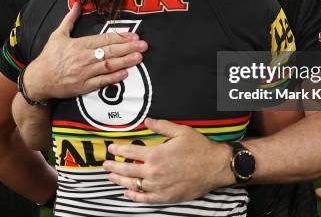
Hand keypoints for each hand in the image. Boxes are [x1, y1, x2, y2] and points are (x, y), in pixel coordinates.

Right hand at [24, 2, 148, 99]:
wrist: (38, 80)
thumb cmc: (49, 57)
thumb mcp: (58, 35)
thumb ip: (70, 19)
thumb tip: (77, 3)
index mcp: (79, 44)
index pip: (104, 39)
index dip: (121, 37)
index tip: (134, 36)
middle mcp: (83, 58)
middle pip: (110, 52)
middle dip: (129, 48)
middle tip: (144, 45)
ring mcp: (84, 73)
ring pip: (109, 66)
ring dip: (125, 62)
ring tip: (139, 58)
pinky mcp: (83, 87)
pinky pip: (102, 82)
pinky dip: (114, 78)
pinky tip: (125, 74)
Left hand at [102, 118, 233, 202]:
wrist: (215, 167)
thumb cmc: (199, 148)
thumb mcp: (180, 131)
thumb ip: (161, 126)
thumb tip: (147, 121)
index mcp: (156, 155)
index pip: (130, 153)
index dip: (118, 150)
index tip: (111, 149)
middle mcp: (154, 172)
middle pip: (127, 170)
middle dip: (114, 166)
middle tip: (105, 164)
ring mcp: (159, 187)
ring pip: (133, 185)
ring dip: (120, 181)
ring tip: (111, 177)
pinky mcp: (166, 197)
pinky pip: (145, 199)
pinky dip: (134, 197)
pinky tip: (127, 193)